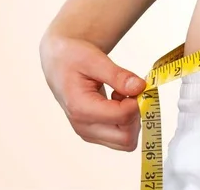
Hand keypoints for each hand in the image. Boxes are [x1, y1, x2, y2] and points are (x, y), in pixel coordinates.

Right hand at [40, 35, 146, 150]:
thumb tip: (140, 87)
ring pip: (126, 141)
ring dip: (132, 118)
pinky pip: (120, 138)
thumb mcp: (95, 59)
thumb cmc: (74, 57)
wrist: (60, 62)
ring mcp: (88, 133)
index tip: (136, 84)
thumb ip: (118, 75)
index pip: (123, 117)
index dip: (137, 101)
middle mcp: (83, 127)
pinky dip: (126, 121)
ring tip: (121, 95)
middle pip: (126, 138)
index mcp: (81, 108)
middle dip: (136, 114)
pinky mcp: (94, 133)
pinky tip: (117, 100)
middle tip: (130, 91)